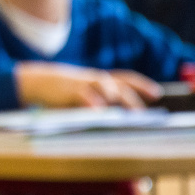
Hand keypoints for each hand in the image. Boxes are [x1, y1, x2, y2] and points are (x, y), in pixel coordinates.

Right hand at [15, 62, 162, 109]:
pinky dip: (94, 102)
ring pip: (105, 86)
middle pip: (119, 85)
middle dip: (133, 98)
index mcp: (99, 79)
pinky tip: (100, 112)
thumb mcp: (82, 94)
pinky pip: (85, 95)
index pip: (125, 78)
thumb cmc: (62, 92)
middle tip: (143, 113)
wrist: (37, 81)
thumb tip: (117, 116)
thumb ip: (98, 102)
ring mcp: (83, 83)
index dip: (142, 85)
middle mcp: (94, 79)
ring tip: (130, 112)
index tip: (156, 93)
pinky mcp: (70, 90)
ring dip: (119, 97)